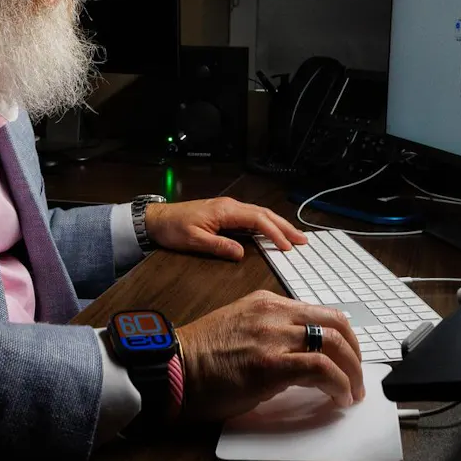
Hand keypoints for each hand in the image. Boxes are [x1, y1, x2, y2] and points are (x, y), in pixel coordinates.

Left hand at [145, 197, 307, 260]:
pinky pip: (251, 217)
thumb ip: (219, 246)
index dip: (275, 233)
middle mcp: (230, 206)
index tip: (288, 246)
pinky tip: (271, 232)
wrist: (158, 219)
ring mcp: (228, 208)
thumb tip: (241, 253)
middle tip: (302, 240)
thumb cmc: (173, 228)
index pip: (258, 220)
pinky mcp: (225, 213)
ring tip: (293, 236)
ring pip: (259, 214)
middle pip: (264, 214)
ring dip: (277, 225)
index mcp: (225, 211)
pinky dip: (265, 224)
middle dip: (284, 226)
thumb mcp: (194, 240)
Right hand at [175, 290, 364, 420]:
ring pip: (333, 343)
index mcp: (266, 302)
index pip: (320, 311)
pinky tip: (339, 398)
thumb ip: (271, 333)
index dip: (343, 337)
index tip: (348, 358)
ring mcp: (272, 337)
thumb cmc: (200, 357)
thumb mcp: (240, 328)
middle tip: (357, 377)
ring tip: (353, 392)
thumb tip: (301, 358)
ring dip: (352, 372)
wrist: (173, 368)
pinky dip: (338, 384)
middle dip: (355, 353)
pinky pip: (320, 368)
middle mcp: (273, 313)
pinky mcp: (270, 364)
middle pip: (335, 323)